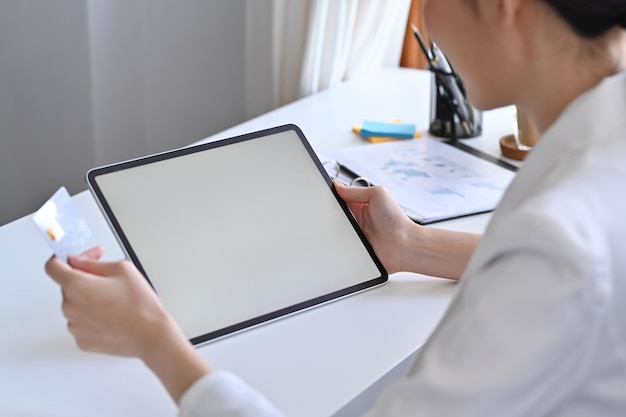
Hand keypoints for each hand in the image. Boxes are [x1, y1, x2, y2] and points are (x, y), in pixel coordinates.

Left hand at [45, 246, 172, 358]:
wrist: (151, 335)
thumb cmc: (140, 305)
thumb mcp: (122, 269)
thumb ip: (93, 263)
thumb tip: (79, 262)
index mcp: (77, 286)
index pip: (52, 267)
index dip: (63, 257)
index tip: (72, 258)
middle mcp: (70, 307)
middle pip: (67, 285)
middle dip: (84, 278)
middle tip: (107, 278)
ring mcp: (75, 326)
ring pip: (75, 304)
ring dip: (88, 298)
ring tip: (114, 300)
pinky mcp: (83, 340)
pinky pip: (82, 322)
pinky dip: (92, 316)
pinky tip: (111, 314)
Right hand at [334, 181, 418, 273]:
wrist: (403, 245)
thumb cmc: (396, 219)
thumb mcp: (377, 194)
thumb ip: (356, 191)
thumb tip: (338, 186)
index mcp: (362, 204)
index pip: (341, 198)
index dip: (332, 196)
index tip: (324, 194)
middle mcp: (358, 219)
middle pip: (335, 214)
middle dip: (330, 213)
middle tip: (329, 212)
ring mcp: (355, 234)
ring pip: (335, 230)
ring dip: (333, 228)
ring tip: (338, 226)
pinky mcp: (354, 247)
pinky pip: (339, 244)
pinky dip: (336, 242)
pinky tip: (338, 239)